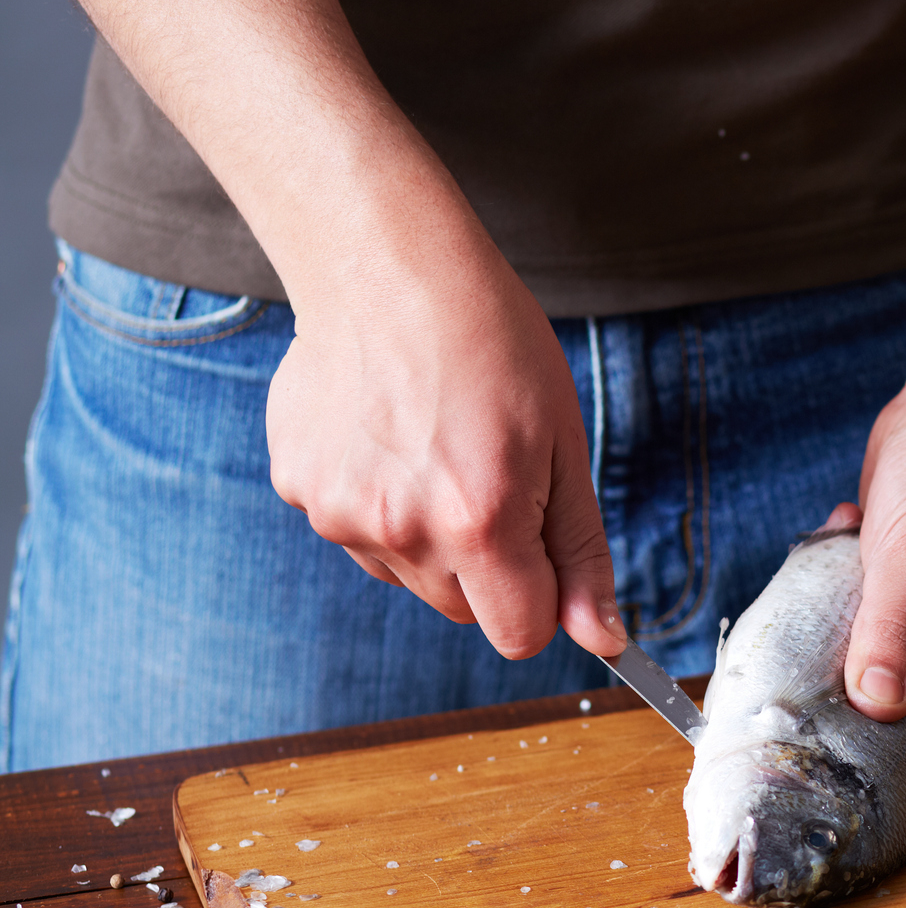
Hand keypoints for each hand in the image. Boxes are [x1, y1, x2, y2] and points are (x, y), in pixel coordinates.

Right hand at [265, 241, 625, 661]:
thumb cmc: (492, 344)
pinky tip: (387, 436)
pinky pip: (355, 532)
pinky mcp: (299, 488)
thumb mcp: (563, 445)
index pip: (520, 635)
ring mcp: (339, 513)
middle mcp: (402, 530)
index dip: (543, 601)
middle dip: (489, 567)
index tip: (544, 556)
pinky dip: (377, 502)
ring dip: (430, 536)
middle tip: (490, 477)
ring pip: (408, 574)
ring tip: (435, 447)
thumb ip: (581, 553)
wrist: (386, 267)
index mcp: (481, 522)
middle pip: (464, 610)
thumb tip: (605, 639)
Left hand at [840, 387, 905, 777]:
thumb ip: (896, 640)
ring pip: (890, 673)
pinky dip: (851, 597)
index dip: (902, 767)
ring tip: (830, 595)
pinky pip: (878, 629)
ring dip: (850, 640)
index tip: (836, 768)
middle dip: (862, 701)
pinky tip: (845, 541)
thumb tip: (875, 708)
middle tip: (806, 684)